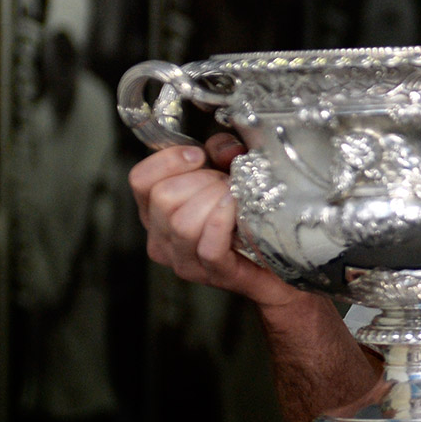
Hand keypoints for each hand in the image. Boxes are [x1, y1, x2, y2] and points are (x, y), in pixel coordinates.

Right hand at [129, 133, 302, 308]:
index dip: (169, 160)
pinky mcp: (212, 274)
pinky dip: (222, 223)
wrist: (280, 260)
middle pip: (162, 197)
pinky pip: (208, 247)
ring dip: (215, 200)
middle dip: (201, 181)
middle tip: (227, 183)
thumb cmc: (248, 215)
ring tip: (236, 198)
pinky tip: (236, 209)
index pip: (140, 179)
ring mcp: (184, 260)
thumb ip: (222, 151)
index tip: (199, 155)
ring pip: (183, 223)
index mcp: (156, 210)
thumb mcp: (230, 171)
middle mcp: (161, 237)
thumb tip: (224, 147)